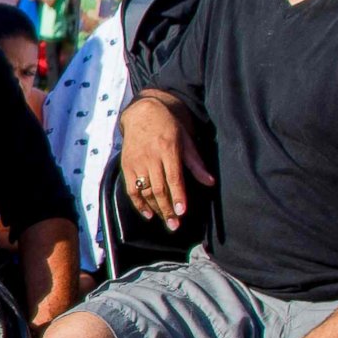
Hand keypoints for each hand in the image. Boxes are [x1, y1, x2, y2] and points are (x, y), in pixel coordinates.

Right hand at [116, 95, 213, 229]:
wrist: (142, 113)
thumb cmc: (168, 126)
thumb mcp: (186, 140)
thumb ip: (196, 163)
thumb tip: (210, 182)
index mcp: (168, 149)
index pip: (173, 177)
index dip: (177, 196)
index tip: (182, 211)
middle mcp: (151, 157)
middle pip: (159, 188)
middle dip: (167, 209)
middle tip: (175, 225)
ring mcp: (137, 162)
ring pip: (145, 191)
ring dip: (156, 209)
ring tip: (166, 221)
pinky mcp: (127, 166)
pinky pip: (131, 189)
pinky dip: (139, 203)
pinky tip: (148, 214)